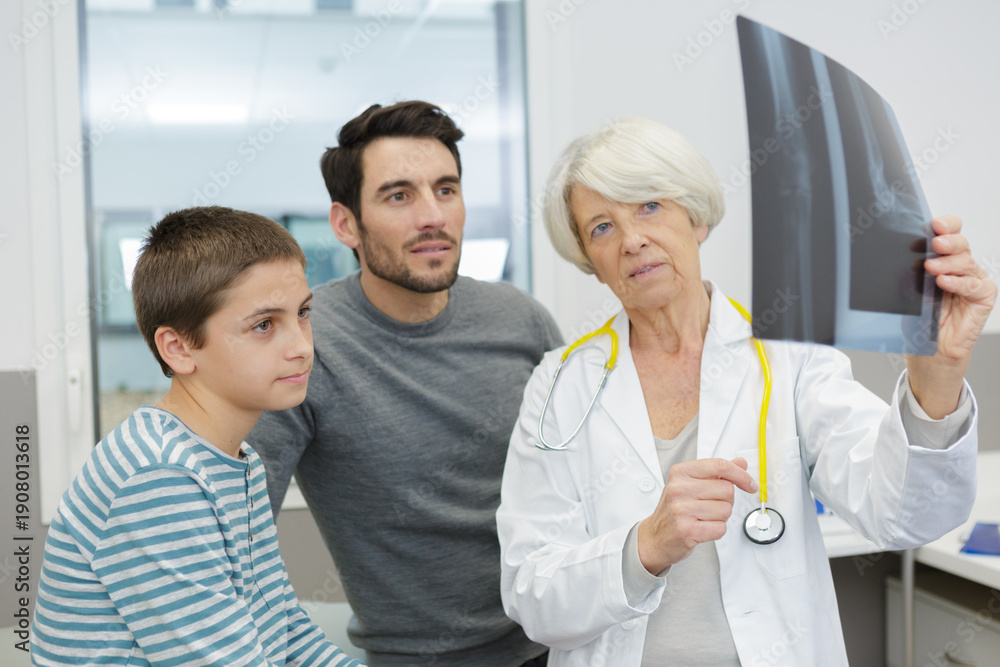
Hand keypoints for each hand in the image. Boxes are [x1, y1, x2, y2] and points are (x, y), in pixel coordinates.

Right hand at [636, 457, 757, 573]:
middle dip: (726, 501)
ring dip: (721, 517)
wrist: (655, 537)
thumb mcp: (691, 484)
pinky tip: (702, 528)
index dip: (740, 475)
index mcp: (681, 472)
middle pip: (727, 490)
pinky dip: (717, 530)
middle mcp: (679, 488)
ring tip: (703, 518)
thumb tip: (741, 462)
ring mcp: (681, 509)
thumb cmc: (675, 509)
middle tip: (710, 506)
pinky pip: (720, 528)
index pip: (720, 466)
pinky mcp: (687, 530)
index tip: (750, 484)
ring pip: (726, 510)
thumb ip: (717, 472)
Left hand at [906, 215, 996, 417]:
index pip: (950, 232)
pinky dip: (960, 282)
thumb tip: (903, 253)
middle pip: (961, 244)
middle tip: (934, 244)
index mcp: (942, 258)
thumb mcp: (908, 290)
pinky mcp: (983, 297)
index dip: (946, 225)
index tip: (933, 224)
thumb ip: (911, 270)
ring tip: (932, 269)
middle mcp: (960, 266)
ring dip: (949, 264)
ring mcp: (973, 280)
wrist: (927, 351)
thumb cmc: (918, 320)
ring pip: (967, 262)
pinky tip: (945, 283)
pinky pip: (975, 285)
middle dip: (947, 242)